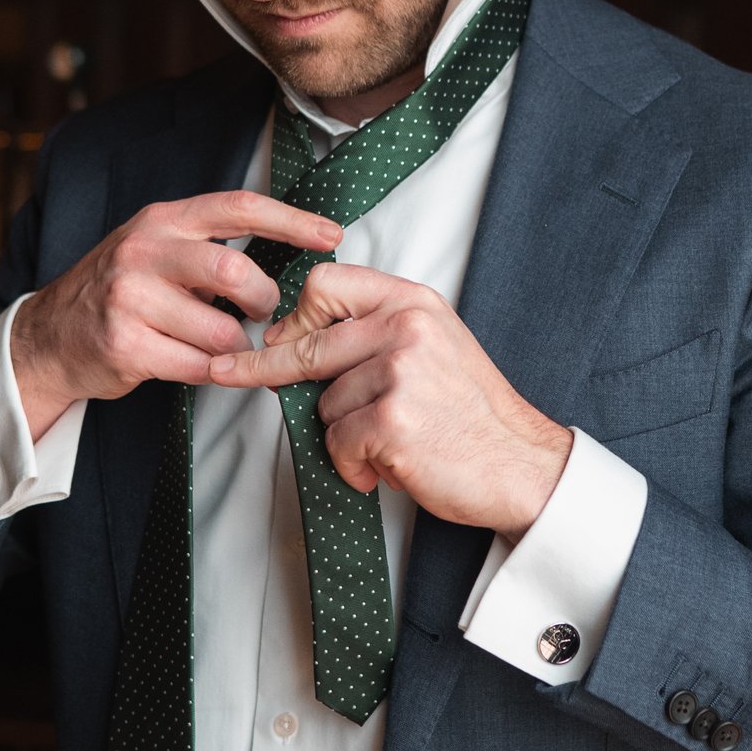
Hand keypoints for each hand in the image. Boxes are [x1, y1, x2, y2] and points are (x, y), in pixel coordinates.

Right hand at [10, 191, 341, 436]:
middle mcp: (144, 250)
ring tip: (221, 343)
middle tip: (263, 313)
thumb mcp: (157, 248)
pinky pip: (197, 365)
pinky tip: (201, 363)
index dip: (292, 220)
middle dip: (263, 300)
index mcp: (163, 219)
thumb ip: (208, 245)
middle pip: (235, 271)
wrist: (51, 335)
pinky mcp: (125, 343)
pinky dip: (213, 370)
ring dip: (235, 345)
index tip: (331, 235)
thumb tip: (288, 251)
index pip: (239, 207)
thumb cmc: (121, 291)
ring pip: (221, 328)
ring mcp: (130, 297)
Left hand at [206, 263, 572, 538]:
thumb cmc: (473, 414)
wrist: (522, 465)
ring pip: (323, 403)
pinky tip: (389, 467)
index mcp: (413, 302)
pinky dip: (354, 466)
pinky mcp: (392, 420)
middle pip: (307, 343)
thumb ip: (378, 330)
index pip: (327, 283)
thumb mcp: (434, 345)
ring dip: (344, 435)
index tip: (272, 336)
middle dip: (262, 366)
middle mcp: (406, 328)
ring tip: (391, 444)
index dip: (294, 314)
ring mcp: (399, 372)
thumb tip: (298, 337)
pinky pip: (337, 443)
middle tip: (229, 372)